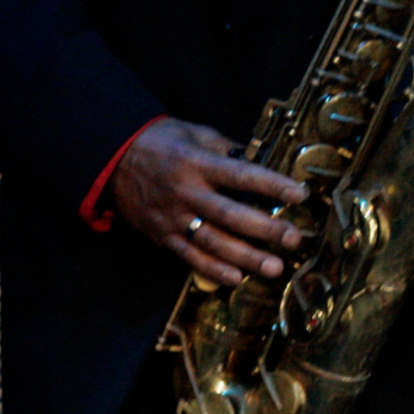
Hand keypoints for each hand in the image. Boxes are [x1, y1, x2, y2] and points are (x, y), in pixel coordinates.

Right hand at [109, 118, 308, 286]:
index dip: (272, 185)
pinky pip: (188, 256)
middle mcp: (186, 193)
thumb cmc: (163, 142)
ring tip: (275, 267)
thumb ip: (229, 149)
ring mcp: (172, 218)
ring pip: (212, 242)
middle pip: (230, 215)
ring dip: (245, 257)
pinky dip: (212, 269)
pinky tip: (236, 278)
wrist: (112, 159)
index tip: (300, 194)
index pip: (241, 175)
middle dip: (265, 229)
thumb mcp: (197, 134)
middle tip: (293, 238)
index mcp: (197, 163)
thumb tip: (264, 158)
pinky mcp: (161, 236)